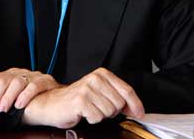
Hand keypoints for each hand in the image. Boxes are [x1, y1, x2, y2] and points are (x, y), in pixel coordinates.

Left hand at [0, 67, 59, 113]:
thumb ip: (1, 92)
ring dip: (8, 97)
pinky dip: (26, 95)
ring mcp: (34, 76)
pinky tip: (20, 104)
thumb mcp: (15, 94)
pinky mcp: (46, 81)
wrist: (61, 97)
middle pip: (4, 80)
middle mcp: (22, 73)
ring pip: (18, 82)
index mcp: (12, 74)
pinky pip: (35, 86)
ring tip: (2, 109)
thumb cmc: (35, 97)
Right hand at [22, 67, 144, 127]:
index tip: (139, 113)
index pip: (126, 90)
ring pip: (109, 112)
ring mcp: (87, 88)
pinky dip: (92, 119)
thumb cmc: (77, 99)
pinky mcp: (81, 100)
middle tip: (99, 108)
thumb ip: (118, 97)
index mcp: (102, 74)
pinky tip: (84, 113)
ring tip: (90, 109)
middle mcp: (95, 78)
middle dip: (112, 111)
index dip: (135, 104)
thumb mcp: (100, 93)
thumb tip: (136, 108)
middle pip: (119, 103)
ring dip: (101, 115)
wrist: (53, 103)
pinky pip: (97, 118)